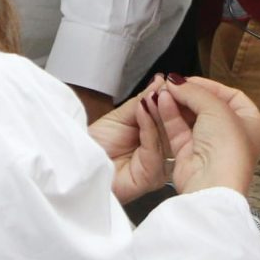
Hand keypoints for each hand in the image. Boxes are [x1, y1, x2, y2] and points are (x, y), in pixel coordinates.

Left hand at [90, 79, 177, 205]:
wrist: (80, 162)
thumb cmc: (97, 145)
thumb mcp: (123, 116)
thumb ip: (144, 100)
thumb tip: (161, 81)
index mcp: (160, 141)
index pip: (178, 122)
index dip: (179, 103)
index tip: (177, 84)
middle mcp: (163, 156)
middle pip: (177, 130)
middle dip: (172, 105)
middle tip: (169, 86)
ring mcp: (160, 168)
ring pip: (168, 138)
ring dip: (160, 113)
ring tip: (155, 95)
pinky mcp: (151, 177)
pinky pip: (155, 149)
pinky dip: (149, 127)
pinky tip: (143, 109)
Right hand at [146, 77, 259, 197]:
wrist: (211, 184)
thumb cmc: (227, 148)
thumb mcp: (216, 109)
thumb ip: (195, 92)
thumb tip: (176, 81)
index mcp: (251, 124)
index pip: (231, 96)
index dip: (210, 85)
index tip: (189, 79)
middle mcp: (232, 135)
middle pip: (208, 106)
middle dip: (189, 94)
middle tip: (171, 83)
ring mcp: (210, 145)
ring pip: (190, 117)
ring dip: (177, 102)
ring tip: (162, 90)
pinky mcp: (189, 153)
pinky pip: (178, 129)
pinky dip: (169, 115)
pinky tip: (160, 101)